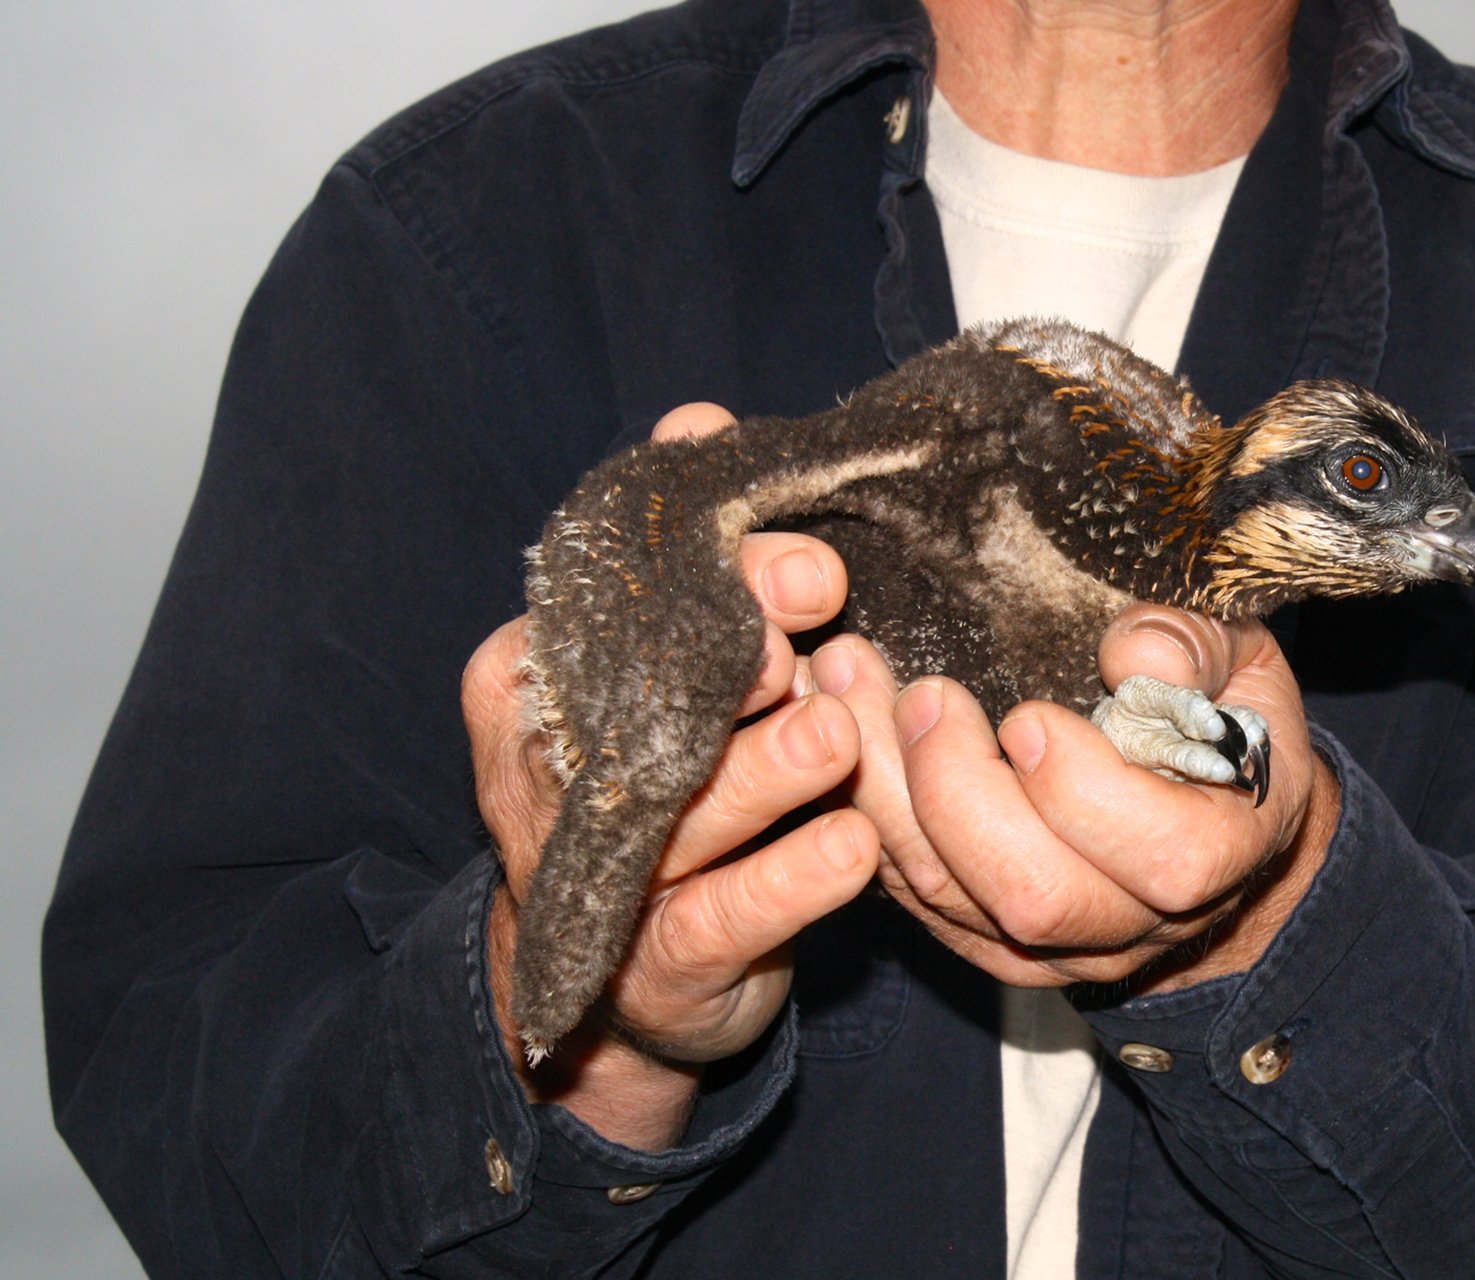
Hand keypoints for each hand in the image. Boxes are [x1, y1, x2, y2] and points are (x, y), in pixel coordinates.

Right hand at [463, 403, 880, 1147]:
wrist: (639, 964)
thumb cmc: (666, 774)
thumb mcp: (662, 659)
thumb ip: (683, 545)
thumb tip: (699, 418)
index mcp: (529, 680)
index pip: (606, 609)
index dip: (704, 571)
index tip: (802, 556)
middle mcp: (551, 776)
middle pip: (642, 705)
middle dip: (734, 653)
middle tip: (814, 602)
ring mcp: (604, 878)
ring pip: (687, 812)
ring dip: (767, 769)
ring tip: (833, 735)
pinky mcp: (662, 963)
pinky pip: (727, 916)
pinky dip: (792, 882)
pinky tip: (852, 846)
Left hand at [814, 603, 1337, 992]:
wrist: (1215, 818)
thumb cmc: (1228, 720)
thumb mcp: (1244, 662)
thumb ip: (1201, 643)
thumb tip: (1134, 650)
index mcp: (1221, 853)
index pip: (1161, 861)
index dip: (1083, 793)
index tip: (1028, 715)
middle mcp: (1138, 922)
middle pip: (1034, 895)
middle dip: (957, 790)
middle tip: (921, 696)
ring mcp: (1057, 946)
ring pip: (953, 898)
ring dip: (886, 794)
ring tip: (844, 689)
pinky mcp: (989, 941)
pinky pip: (913, 897)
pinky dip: (867, 817)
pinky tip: (838, 732)